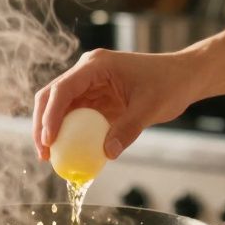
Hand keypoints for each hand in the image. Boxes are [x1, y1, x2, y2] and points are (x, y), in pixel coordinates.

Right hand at [33, 49, 202, 159]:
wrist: (183, 77)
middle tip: (44, 154)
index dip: (50, 115)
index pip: (63, 89)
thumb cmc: (170, 84)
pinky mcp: (95, 98)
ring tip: (50, 158)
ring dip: (51, 131)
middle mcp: (87, 72)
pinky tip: (69, 154)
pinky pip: (75, 117)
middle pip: (51, 96)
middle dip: (42, 124)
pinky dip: (69, 134)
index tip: (49, 140)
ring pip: (58, 107)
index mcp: (96, 66)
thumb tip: (107, 154)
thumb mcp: (150, 108)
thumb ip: (128, 129)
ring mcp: (89, 85)